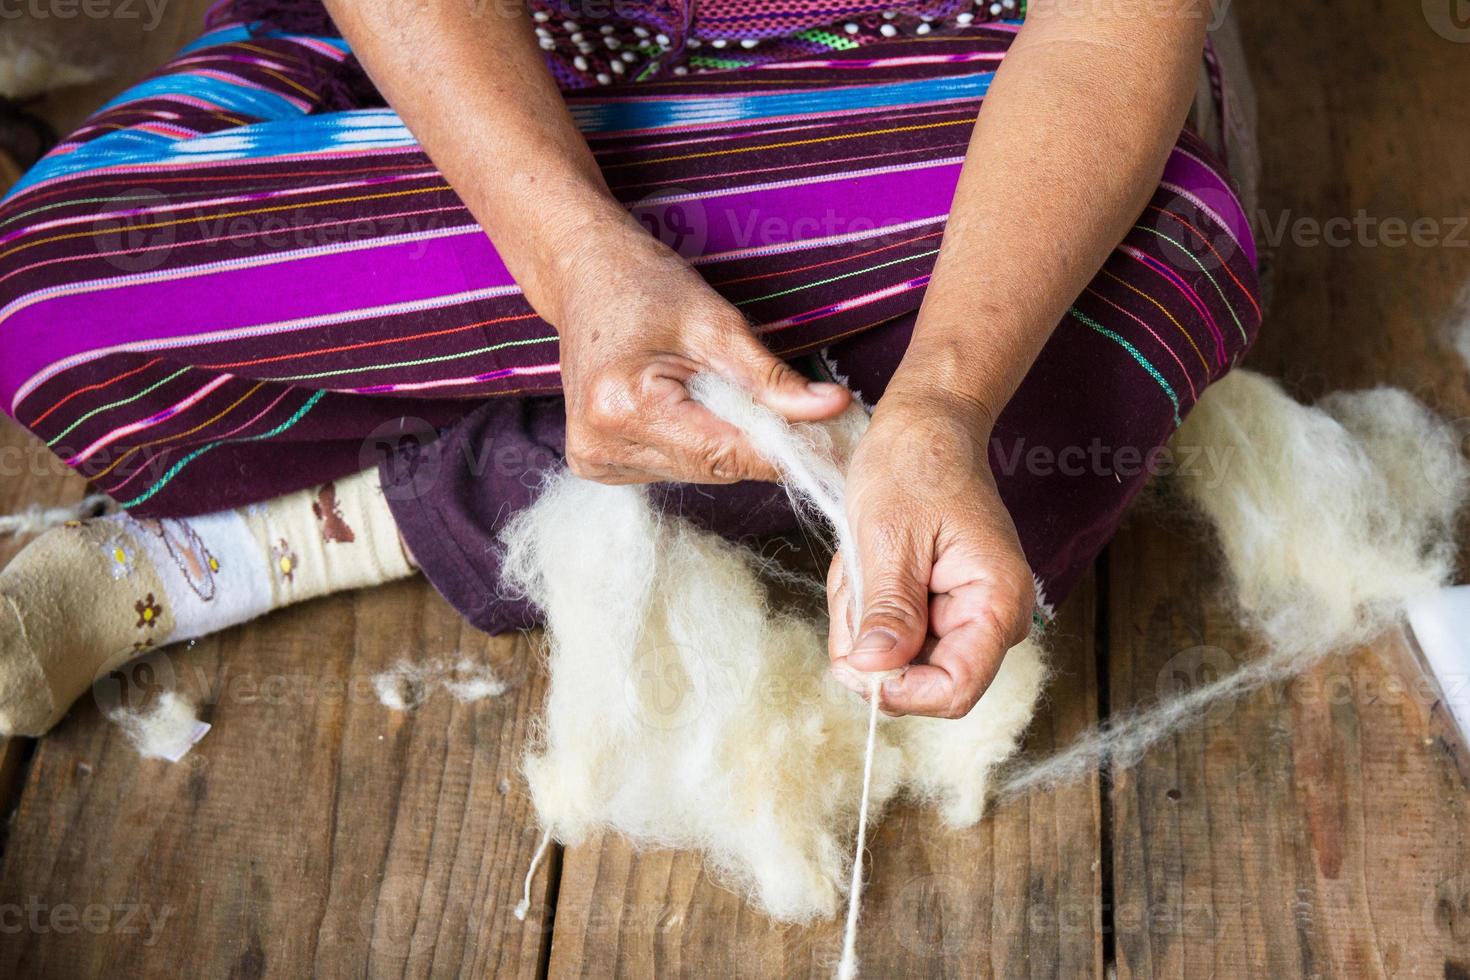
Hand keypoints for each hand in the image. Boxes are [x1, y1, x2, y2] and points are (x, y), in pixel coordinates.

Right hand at [544, 218, 849, 484]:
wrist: (583, 274)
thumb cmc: (644, 285)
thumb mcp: (716, 323)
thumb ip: (772, 377)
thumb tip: (830, 409)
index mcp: (626, 405)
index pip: (727, 453)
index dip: (786, 450)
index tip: (832, 444)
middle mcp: (601, 443)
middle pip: (715, 468)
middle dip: (759, 442)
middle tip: (794, 410)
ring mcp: (594, 459)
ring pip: (698, 472)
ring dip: (725, 441)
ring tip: (716, 387)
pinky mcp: (595, 464)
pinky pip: (673, 467)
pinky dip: (695, 442)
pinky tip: (685, 403)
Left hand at [826, 390, 1035, 717]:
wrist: (925, 428)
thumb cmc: (915, 466)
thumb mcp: (889, 536)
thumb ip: (888, 608)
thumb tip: (876, 671)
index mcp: (997, 601)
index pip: (955, 690)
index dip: (900, 689)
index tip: (855, 657)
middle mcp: (991, 620)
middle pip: (918, 680)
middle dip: (869, 641)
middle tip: (857, 580)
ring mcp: (963, 617)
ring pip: (894, 659)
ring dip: (861, 618)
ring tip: (863, 562)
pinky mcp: (937, 611)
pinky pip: (888, 635)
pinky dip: (863, 607)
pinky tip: (868, 565)